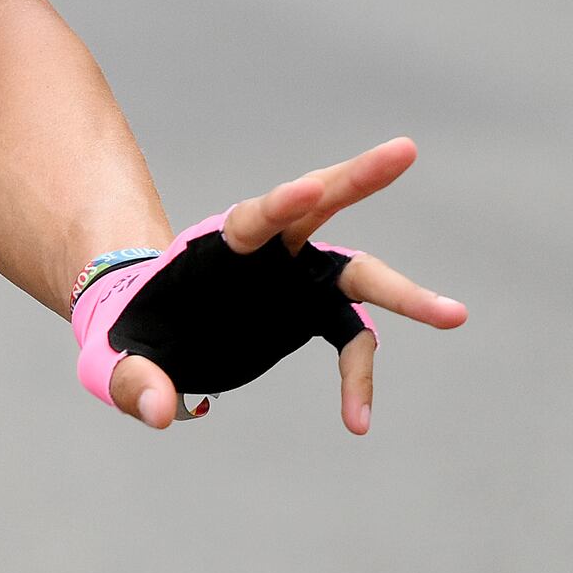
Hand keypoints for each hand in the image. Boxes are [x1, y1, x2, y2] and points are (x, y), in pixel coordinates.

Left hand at [98, 136, 468, 437]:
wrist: (148, 338)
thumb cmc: (128, 335)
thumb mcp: (115, 360)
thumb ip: (133, 382)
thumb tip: (158, 412)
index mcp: (218, 248)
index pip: (254, 217)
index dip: (281, 204)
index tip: (312, 186)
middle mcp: (267, 254)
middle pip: (321, 208)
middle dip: (361, 178)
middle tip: (405, 149)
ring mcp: (296, 281)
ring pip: (358, 272)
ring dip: (405, 293)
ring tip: (456, 315)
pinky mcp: (309, 314)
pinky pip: (352, 339)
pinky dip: (360, 378)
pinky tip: (357, 423)